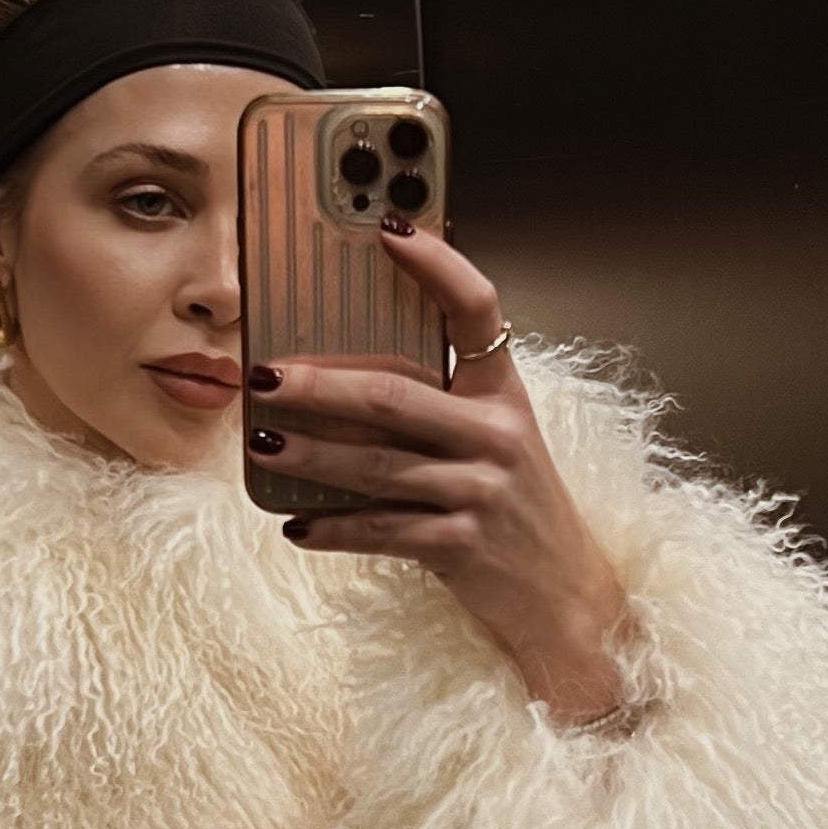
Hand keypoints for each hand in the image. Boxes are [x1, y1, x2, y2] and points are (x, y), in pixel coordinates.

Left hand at [245, 223, 629, 720]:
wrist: (567, 599)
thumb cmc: (515, 509)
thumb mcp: (495, 440)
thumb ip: (439, 401)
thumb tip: (341, 371)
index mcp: (502, 395)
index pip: (476, 310)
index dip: (437, 265)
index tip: (389, 229)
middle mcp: (496, 435)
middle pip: (394, 396)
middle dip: (320, 385)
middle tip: (264, 374)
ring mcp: (480, 492)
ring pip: (375, 465)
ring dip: (308, 454)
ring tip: (260, 442)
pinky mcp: (461, 547)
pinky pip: (380, 532)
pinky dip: (333, 529)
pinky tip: (295, 525)